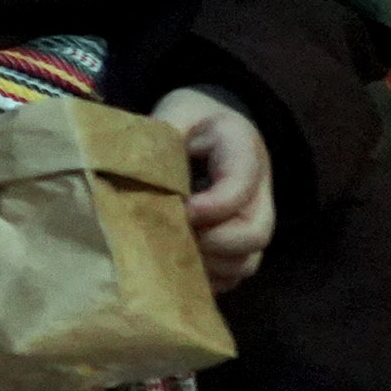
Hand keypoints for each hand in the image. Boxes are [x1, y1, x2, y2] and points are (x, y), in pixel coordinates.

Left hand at [156, 86, 275, 288]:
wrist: (211, 129)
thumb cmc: (192, 119)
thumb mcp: (178, 111)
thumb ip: (162, 132)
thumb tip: (131, 162)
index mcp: (244, 152)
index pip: (238, 188)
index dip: (210, 207)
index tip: (178, 210)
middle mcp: (259, 192)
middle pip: (255, 233)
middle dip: (213, 242)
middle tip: (174, 237)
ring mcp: (254, 221)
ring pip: (248, 261)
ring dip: (210, 266)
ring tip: (172, 255)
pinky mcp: (241, 243)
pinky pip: (235, 274)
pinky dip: (209, 279)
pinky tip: (177, 270)